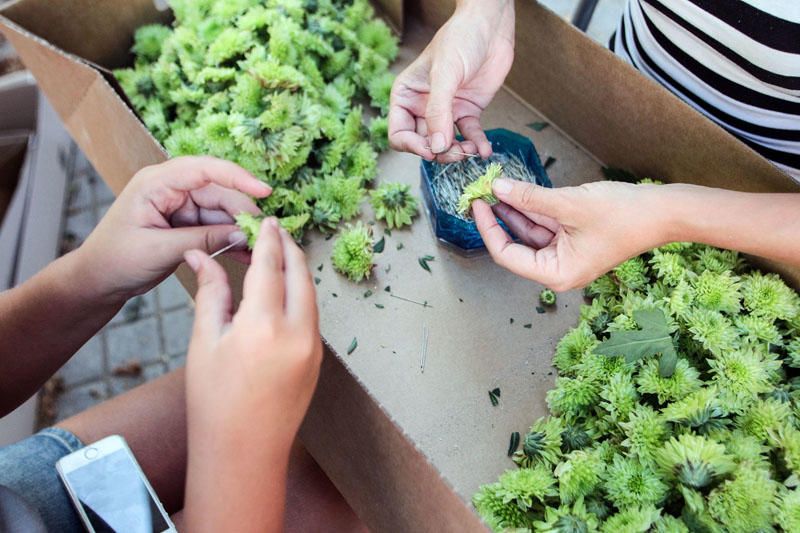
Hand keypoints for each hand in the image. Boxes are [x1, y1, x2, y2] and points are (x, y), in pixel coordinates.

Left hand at [76, 156, 270, 302]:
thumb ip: (202, 240)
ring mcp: (180, 205)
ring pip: (222, 211)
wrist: (98, 279)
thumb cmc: (116, 259)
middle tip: (265, 236)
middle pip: (219, 192)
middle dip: (243, 213)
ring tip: (259, 250)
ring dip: (240, 230)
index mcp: (157, 182)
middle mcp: (172, 188)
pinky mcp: (187, 223)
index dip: (237, 177)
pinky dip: (231, 240)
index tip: (264, 190)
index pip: (204, 169)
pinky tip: (246, 254)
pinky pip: (216, 227)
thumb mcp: (160, 250)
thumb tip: (241, 235)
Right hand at [183, 218, 321, 531]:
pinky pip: (312, 316)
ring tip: (280, 255)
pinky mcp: (318, 361)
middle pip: (301, 274)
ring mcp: (313, 348)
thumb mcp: (205, 342)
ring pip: (311, 295)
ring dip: (298, 270)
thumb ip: (212, 293)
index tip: (265, 220)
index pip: (271, 266)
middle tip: (275, 230)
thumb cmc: (213, 401)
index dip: (268, 238)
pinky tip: (285, 292)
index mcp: (264, 325)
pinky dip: (301, 295)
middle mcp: (298, 332)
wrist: (242, 453)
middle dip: (290, 248)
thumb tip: (203, 255)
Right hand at [389, 0, 513, 161]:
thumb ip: (438, 112)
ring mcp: (446, 110)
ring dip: (458, 152)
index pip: (399, 134)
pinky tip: (484, 149)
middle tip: (457, 153)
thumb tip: (436, 147)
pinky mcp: (467, 111)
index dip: (413, 147)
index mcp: (406, 96)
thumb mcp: (445, 74)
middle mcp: (422, 106)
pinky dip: (476, 144)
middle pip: (424, 143)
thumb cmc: (461, 39)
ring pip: (446, 144)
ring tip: (472, 150)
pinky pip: (469, 135)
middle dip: (440, 152)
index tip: (432, 150)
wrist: (491, 25)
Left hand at [473, 179, 670, 290]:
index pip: (507, 255)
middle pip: (516, 246)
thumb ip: (529, 198)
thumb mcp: (568, 204)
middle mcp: (559, 270)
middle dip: (498, 219)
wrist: (665, 212)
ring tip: (494, 188)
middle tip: (480, 193)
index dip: (488, 229)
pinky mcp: (574, 241)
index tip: (476, 204)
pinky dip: (531, 210)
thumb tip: (497, 187)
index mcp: (556, 274)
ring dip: (513, 211)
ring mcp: (566, 256)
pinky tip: (515, 191)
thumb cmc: (624, 215)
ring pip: (529, 234)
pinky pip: (544, 227)